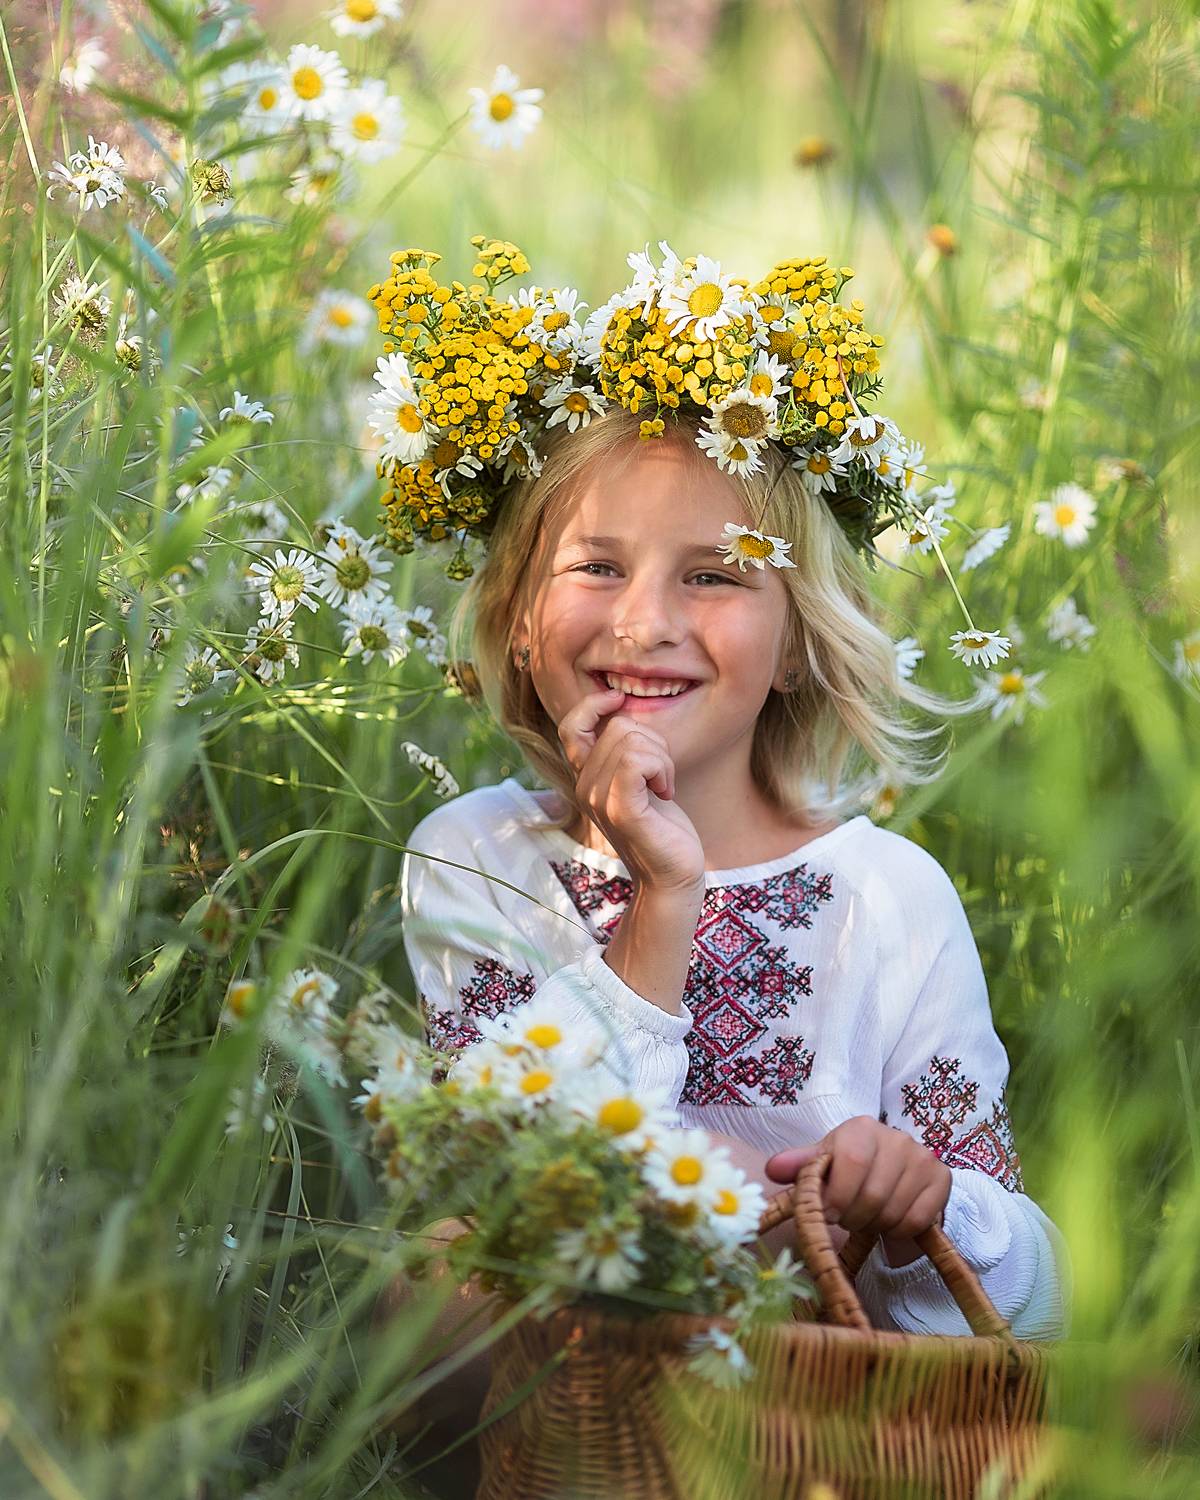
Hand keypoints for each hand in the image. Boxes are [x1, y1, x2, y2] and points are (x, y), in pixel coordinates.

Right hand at [557, 683, 705, 896]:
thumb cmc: (662, 828)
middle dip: (654, 742)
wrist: (672, 877)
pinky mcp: (620, 810)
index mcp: (585, 777)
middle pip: (618, 726)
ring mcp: (598, 799)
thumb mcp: (639, 781)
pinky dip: (661, 768)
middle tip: (662, 776)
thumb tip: (623, 711)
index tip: (621, 703)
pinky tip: (667, 791)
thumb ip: (625, 751)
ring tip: (664, 787)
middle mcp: (584, 787)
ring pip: (631, 740)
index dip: (594, 705)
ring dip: (662, 758)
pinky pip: (636, 761)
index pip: (570, 726)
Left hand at [763, 1116, 951, 1251]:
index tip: (827, 1213)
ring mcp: (923, 1158)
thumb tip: (773, 1169)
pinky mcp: (942, 1180)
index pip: (851, 1162)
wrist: (892, 1171)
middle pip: (872, 1194)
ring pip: (893, 1211)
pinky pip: (916, 1220)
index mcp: (861, 1128)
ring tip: (866, 1216)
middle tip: (846, 1218)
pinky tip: (890, 1217)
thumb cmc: (850, 1167)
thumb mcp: (823, 1163)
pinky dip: (898, 1229)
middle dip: (853, 1216)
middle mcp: (897, 1137)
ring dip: (874, 1224)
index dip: (836, 1195)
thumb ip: (799, 1166)